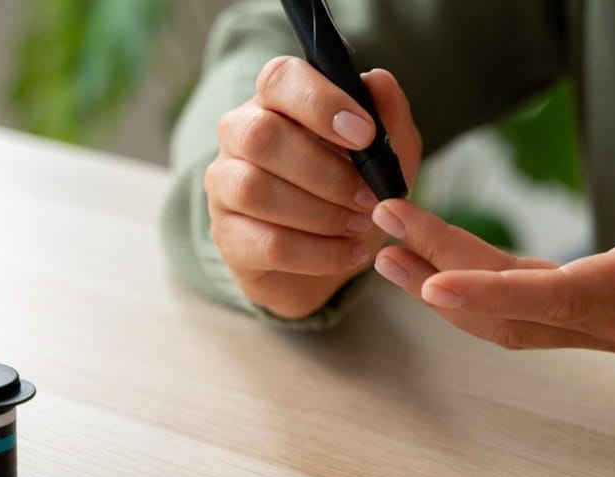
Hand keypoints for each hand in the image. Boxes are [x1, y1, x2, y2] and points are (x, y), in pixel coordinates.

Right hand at [205, 57, 420, 318]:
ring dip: (322, 213)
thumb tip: (379, 81)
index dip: (321, 101)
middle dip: (326, 171)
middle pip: (261, 135)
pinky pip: (268, 243)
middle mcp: (240, 134)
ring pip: (255, 190)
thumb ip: (388, 118)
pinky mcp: (229, 238)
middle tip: (370, 197)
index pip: (279, 79)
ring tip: (361, 225)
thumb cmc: (353, 193)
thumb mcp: (386, 157)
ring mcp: (225, 186)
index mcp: (277, 102)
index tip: (364, 133)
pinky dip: (320, 252)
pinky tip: (351, 253)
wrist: (332, 258)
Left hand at [370, 128, 614, 349]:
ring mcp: (597, 328)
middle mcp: (614, 321)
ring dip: (446, 293)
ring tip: (390, 257)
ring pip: (508, 322)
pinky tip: (435, 269)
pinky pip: (520, 316)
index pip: (557, 296)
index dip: (491, 292)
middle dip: (443, 275)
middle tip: (385, 231)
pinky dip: (474, 294)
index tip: (432, 279)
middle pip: (513, 309)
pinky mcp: (587, 320)